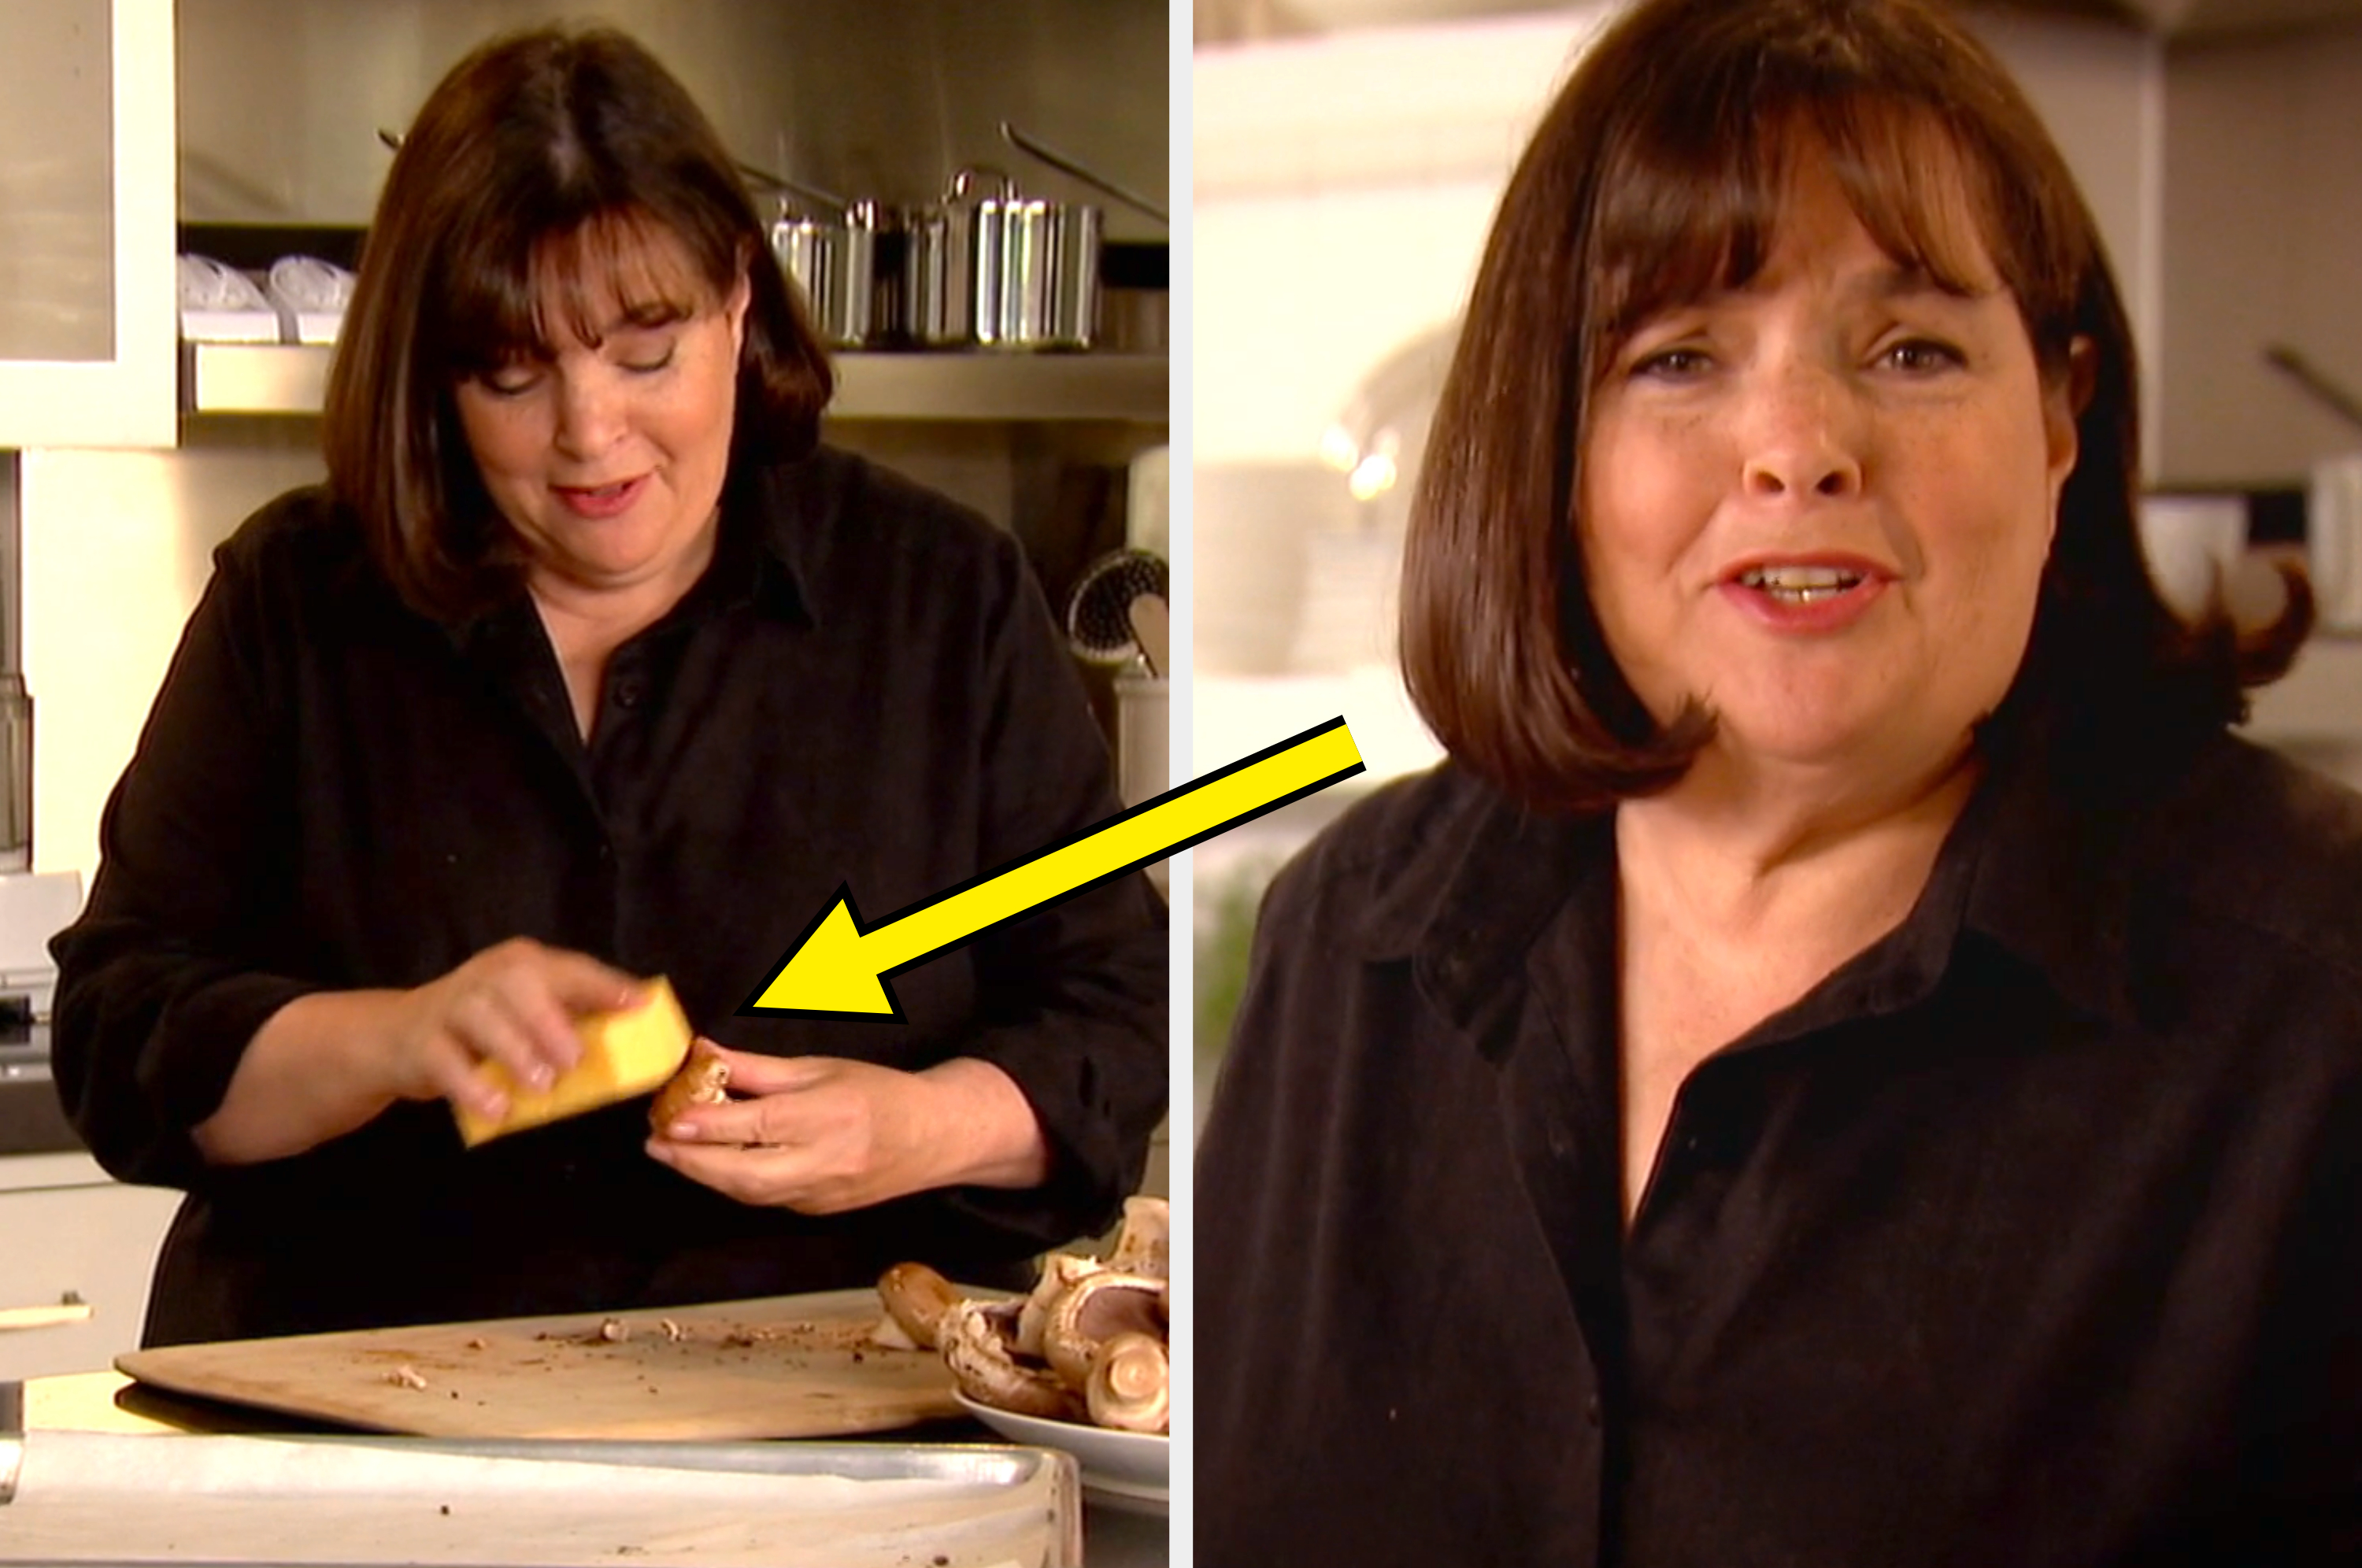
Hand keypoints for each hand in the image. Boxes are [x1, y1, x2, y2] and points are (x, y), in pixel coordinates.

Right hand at [381, 937, 643, 1121]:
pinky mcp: (421, 1042)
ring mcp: (450, 1006)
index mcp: (523, 965)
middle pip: (518, 984)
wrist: (396, 1036)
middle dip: (550, 1021)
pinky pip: (446, 1060)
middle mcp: (487, 976)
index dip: (603, 984)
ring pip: (482, 1018)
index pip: (569, 968)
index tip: (637, 1005)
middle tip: (576, 1060)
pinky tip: (497, 1108)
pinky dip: (472, 1085)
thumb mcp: (526, 1014)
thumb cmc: (482, 1028)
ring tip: (543, 1086)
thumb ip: (572, 1019)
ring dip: (516, 1052)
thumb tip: (635, 1035)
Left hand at [646, 1046, 1048, 1213]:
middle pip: (747, 1174)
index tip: (671, 1119)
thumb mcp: (821, 1068)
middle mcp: (826, 1160)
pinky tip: (711, 1164)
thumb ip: (759, 1069)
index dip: (712, 1125)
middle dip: (694, 1162)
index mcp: (831, 1116)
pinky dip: (732, 1183)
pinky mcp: (817, 1211)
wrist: (936, 1137)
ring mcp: (822, 1193)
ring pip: (751, 1193)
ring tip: (672, 1153)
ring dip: (706, 1176)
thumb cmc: (880, 1092)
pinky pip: (765, 1199)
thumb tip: (704, 1054)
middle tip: (656, 1143)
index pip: (761, 1126)